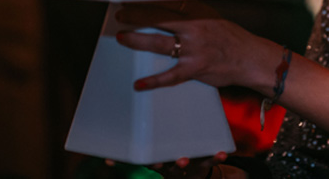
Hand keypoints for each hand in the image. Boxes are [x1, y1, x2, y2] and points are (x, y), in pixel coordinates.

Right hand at [106, 151, 228, 178]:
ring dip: (181, 163)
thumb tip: (106, 159)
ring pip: (183, 166)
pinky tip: (221, 152)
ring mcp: (187, 168)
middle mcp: (171, 169)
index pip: (141, 163)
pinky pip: (209, 162)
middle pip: (162, 167)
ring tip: (180, 160)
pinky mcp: (203, 166)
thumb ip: (133, 161)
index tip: (111, 159)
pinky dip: (215, 157)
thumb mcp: (155, 163)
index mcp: (158, 166)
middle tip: (152, 162)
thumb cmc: (171, 165)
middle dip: (157, 165)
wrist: (193, 177)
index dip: (125, 163)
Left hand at [114, 0, 267, 90]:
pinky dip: (154, 80)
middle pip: (158, 18)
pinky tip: (139, 83)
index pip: (168, 1)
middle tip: (120, 15)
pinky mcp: (195, 68)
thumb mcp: (214, 16)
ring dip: (137, 40)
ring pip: (159, 43)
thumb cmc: (232, 38)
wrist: (251, 58)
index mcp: (199, 12)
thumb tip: (170, 8)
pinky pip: (170, 76)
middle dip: (136, 16)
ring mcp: (194, 49)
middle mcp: (194, 28)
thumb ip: (193, 12)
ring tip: (122, 38)